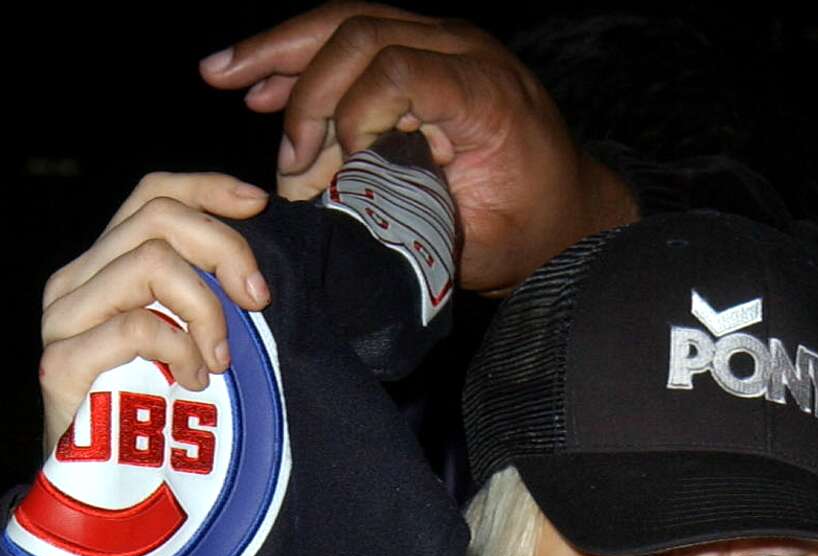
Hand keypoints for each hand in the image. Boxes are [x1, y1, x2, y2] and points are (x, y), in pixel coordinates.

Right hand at [40, 173, 269, 454]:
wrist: (120, 505)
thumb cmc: (168, 427)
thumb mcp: (198, 346)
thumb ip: (210, 299)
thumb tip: (260, 264)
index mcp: (107, 269)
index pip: (152, 196)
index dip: (207, 189)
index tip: (259, 204)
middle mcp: (77, 284)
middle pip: (157, 220)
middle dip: (224, 250)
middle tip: (258, 302)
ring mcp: (63, 322)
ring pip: (150, 263)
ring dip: (206, 311)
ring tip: (220, 362)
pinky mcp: (62, 366)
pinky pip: (138, 324)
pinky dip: (181, 349)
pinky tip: (195, 383)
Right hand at [199, 7, 636, 290]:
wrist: (570, 207)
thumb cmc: (534, 231)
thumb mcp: (483, 244)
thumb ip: (416, 221)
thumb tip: (337, 210)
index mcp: (485, 93)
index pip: (398, 68)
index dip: (355, 111)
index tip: (339, 165)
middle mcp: (463, 48)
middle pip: (360, 32)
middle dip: (303, 84)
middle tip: (270, 141)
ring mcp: (441, 38)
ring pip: (346, 22)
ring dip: (279, 50)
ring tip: (220, 73)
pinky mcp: (421, 47)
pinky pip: (352, 36)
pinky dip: (300, 57)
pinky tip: (251, 80)